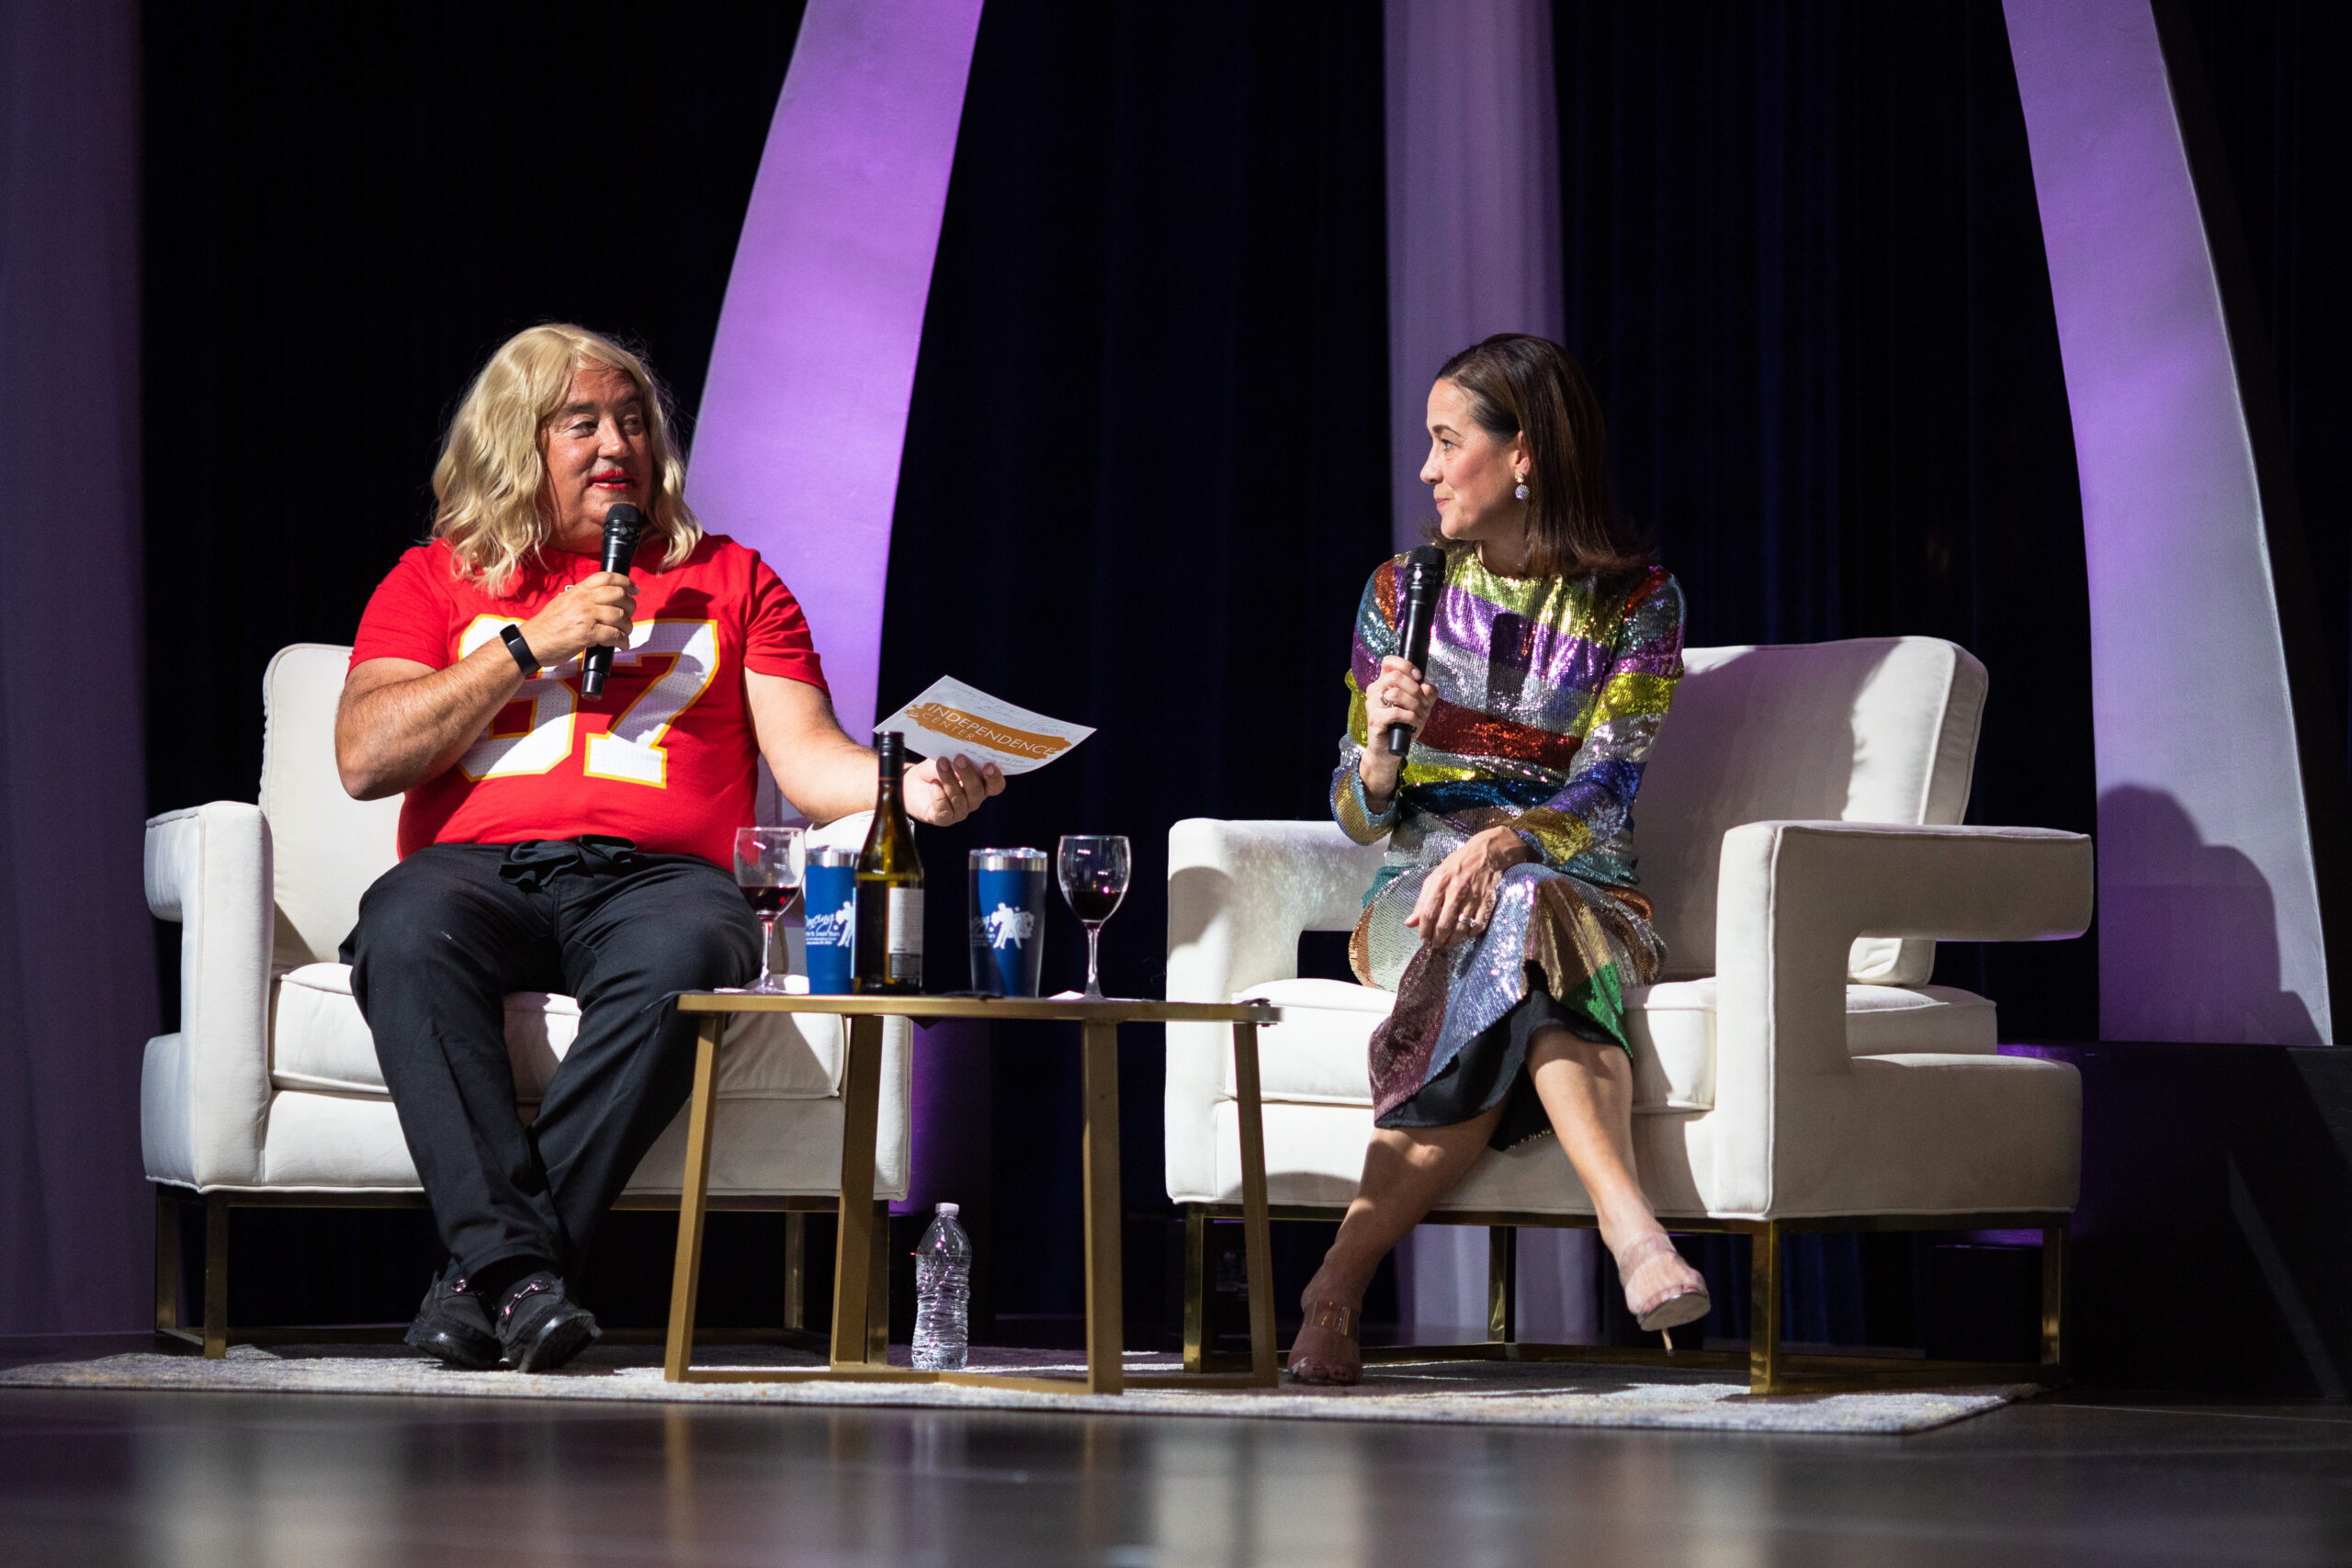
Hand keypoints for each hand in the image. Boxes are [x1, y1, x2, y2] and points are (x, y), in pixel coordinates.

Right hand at [516, 571, 635, 667]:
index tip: (634, 589)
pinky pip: (614, 635)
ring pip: (619, 616)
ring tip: (624, 633)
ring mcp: (585, 616)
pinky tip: (621, 644)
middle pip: (618, 595)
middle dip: (630, 606)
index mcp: (578, 591)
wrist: (531, 643)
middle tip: (629, 615)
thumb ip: (582, 599)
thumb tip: (603, 600)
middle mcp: (583, 600)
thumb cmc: (547, 627)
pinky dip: (622, 641)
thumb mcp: (563, 603)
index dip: (625, 581)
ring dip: (627, 627)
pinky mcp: (587, 634)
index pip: (606, 577)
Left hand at [902, 752, 1004, 825]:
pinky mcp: (943, 818)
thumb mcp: (949, 757)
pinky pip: (944, 810)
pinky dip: (939, 796)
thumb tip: (965, 752)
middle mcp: (973, 800)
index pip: (995, 786)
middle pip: (977, 792)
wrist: (913, 781)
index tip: (988, 765)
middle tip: (959, 759)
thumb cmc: (936, 768)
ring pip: (959, 799)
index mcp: (981, 784)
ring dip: (950, 780)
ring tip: (941, 764)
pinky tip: (934, 784)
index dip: (995, 777)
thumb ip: (960, 757)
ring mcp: (959, 811)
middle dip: (968, 774)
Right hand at [1364, 654, 1435, 744]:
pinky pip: (1396, 712)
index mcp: (1384, 683)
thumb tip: (1427, 687)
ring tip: (1419, 716)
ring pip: (1396, 693)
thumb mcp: (1421, 707)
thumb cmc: (1404, 725)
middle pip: (1396, 676)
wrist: (1390, 749)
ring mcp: (1372, 705)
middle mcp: (1374, 690)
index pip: (1389, 661)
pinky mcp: (1374, 719)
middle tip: (1423, 704)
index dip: (1406, 665)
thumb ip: (1427, 694)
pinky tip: (1413, 723)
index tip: (1418, 677)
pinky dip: (1410, 717)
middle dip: (1415, 690)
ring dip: (1414, 705)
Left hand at [1405, 827, 1533, 946]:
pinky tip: (1465, 934)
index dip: (1424, 930)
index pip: (1428, 913)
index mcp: (1440, 883)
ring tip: (1448, 943)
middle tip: (1436, 945)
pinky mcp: (1487, 902)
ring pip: (1461, 928)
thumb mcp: (1434, 878)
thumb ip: (1421, 901)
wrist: (1484, 854)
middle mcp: (1456, 890)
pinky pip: (1478, 925)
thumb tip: (1409, 923)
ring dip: (1453, 941)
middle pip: (1444, 924)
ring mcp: (1473, 897)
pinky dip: (1471, 934)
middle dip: (1438, 940)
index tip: (1424, 939)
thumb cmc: (1455, 866)